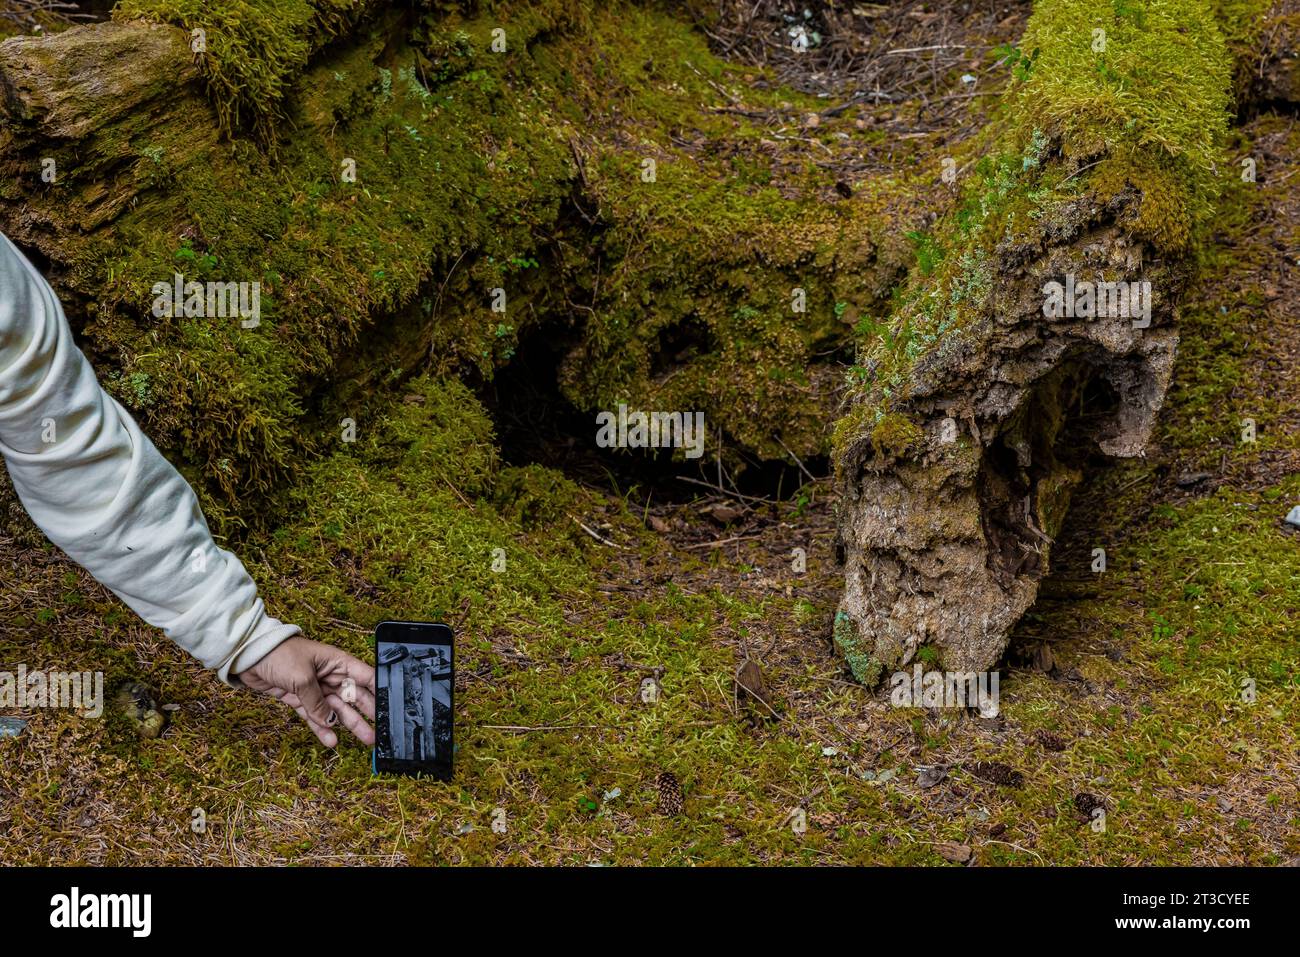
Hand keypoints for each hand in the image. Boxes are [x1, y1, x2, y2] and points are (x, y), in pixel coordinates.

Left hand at [237, 636, 375, 747]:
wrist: (248, 656)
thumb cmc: (279, 654)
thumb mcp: (302, 678)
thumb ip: (317, 702)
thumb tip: (330, 721)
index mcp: (337, 662)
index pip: (365, 677)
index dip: (379, 691)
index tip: (390, 707)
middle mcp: (329, 675)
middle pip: (354, 697)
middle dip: (368, 713)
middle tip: (381, 729)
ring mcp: (315, 688)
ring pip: (337, 710)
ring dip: (350, 724)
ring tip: (366, 739)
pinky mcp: (299, 698)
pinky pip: (315, 716)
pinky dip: (323, 728)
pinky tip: (332, 740)